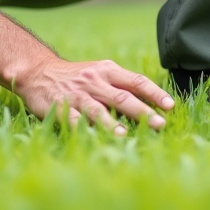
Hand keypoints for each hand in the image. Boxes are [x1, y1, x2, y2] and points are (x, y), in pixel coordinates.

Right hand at [13, 57, 175, 134]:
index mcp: (107, 71)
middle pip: (122, 96)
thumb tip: (152, 102)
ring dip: (113, 123)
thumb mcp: (99, 72)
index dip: (154, 93)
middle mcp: (95, 81)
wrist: (39, 71)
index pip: (136, 81)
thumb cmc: (77, 76)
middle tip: (161, 124)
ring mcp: (78, 95)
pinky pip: (75, 120)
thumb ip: (120, 84)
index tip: (170, 105)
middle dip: (143, 111)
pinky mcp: (62, 107)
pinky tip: (95, 138)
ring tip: (126, 134)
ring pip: (99, 109)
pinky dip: (86, 129)